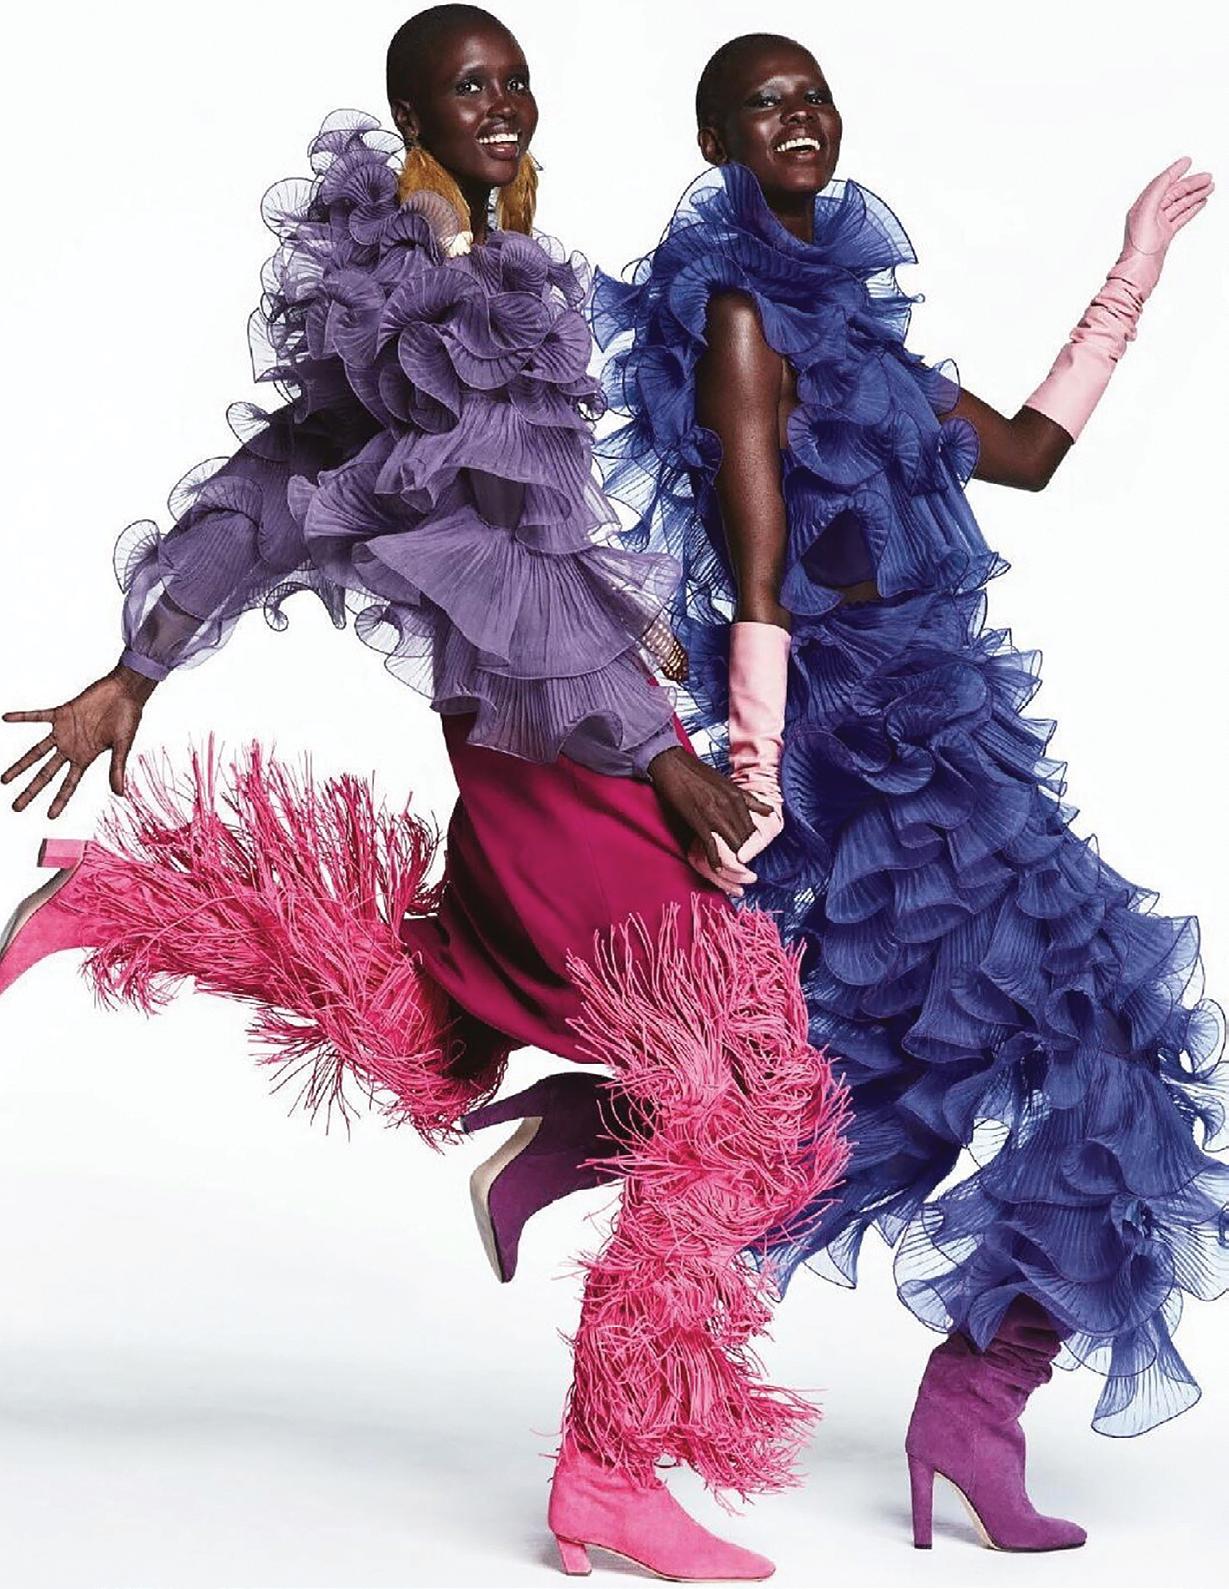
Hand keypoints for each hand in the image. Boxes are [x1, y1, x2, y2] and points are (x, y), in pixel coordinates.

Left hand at [2, 664, 154, 816]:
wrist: (125, 691)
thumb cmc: (129, 717)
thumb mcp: (123, 745)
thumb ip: (116, 768)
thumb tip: (119, 793)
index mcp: (86, 758)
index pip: (69, 784)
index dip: (59, 800)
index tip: (50, 816)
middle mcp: (72, 748)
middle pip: (46, 774)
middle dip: (31, 791)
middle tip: (16, 807)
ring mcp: (64, 731)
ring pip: (36, 752)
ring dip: (20, 765)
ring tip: (4, 780)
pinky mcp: (62, 713)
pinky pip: (38, 716)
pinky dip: (23, 717)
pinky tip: (6, 718)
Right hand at [648, 746, 771, 898]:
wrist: (674, 764)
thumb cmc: (699, 773)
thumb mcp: (728, 784)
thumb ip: (749, 800)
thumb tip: (769, 812)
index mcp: (738, 796)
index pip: (752, 827)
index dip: (751, 843)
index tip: (749, 852)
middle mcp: (730, 806)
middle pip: (745, 838)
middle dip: (745, 853)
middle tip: (744, 865)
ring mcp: (714, 814)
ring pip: (732, 843)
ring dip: (734, 858)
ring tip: (735, 870)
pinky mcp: (698, 821)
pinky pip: (711, 846)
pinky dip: (715, 859)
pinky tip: (717, 867)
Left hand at [1123, 157, 1212, 265]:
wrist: (1137, 274)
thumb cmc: (1137, 249)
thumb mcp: (1146, 213)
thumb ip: (1156, 192)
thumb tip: (1167, 176)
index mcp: (1141, 206)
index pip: (1161, 183)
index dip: (1175, 171)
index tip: (1188, 161)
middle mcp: (1148, 214)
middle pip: (1173, 193)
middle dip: (1191, 183)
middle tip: (1208, 177)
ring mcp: (1157, 225)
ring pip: (1179, 204)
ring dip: (1194, 194)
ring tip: (1209, 186)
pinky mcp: (1164, 236)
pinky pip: (1180, 217)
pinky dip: (1191, 208)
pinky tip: (1200, 202)